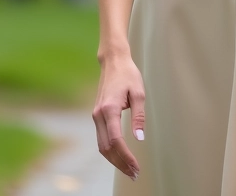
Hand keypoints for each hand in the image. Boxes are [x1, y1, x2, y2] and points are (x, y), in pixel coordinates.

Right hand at [92, 55, 145, 180]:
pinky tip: (120, 156)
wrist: (113, 62)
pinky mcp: (97, 115)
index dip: (126, 156)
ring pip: (102, 145)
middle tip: (134, 173)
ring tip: (129, 169)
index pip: (116, 140)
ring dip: (114, 159)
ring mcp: (96, 116)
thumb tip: (140, 138)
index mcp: (109, 109)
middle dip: (120, 163)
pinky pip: (101, 139)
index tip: (136, 167)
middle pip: (106, 147)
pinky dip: (110, 150)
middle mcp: (99, 114)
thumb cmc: (128, 75)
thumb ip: (139, 117)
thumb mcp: (138, 93)